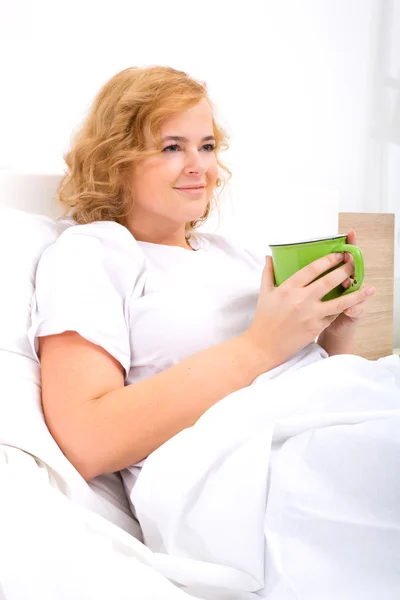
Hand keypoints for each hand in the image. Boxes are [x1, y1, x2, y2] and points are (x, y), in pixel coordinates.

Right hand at [244, 249, 371, 368]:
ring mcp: (310, 314)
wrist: (265, 345)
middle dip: (345, 270)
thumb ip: (268, 273)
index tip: (338, 255)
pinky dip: (343, 309)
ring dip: (356, 293)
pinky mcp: (316, 327)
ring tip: (368, 287)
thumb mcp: (264, 293)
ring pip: (339, 301)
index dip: (328, 260)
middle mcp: (301, 300)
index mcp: (288, 288)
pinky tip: (353, 304)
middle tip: (353, 263)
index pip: (312, 269)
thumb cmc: (264, 319)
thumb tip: (270, 257)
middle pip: (329, 281)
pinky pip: (333, 316)